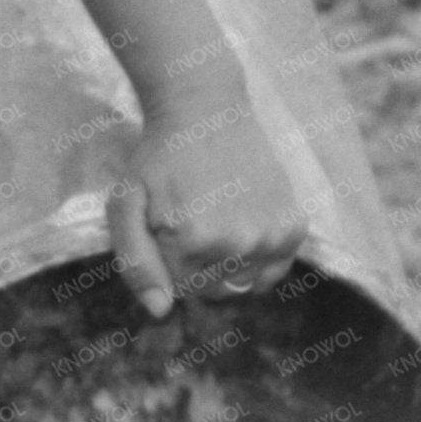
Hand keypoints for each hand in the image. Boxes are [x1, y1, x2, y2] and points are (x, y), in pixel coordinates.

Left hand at [106, 97, 308, 316]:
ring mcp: (271, 236)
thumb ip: (137, 264)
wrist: (208, 109)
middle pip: (213, 290)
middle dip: (198, 266)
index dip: (170, 262)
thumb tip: (161, 312)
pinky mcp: (294, 227)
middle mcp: (237, 244)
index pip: (180, 290)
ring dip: (229, 264)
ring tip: (218, 222)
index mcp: (192, 243)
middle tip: (194, 221)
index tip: (168, 228)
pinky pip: (274, 271)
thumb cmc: (159, 158)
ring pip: (244, 284)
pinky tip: (245, 226)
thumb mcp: (126, 206)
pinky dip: (260, 259)